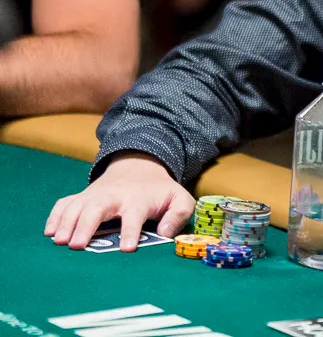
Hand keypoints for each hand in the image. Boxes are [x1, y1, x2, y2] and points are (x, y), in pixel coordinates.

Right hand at [44, 153, 194, 251]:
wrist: (139, 166)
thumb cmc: (159, 191)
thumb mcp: (179, 198)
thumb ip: (179, 214)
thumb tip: (166, 233)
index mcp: (139, 200)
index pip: (134, 215)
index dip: (130, 231)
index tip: (126, 249)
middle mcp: (114, 197)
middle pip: (98, 208)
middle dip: (86, 226)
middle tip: (77, 246)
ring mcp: (95, 195)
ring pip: (77, 206)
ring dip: (67, 222)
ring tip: (59, 242)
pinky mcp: (82, 196)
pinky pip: (65, 203)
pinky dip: (55, 215)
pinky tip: (49, 232)